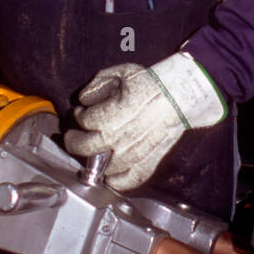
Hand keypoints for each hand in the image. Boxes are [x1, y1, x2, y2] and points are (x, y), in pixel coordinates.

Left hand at [63, 52, 225, 191]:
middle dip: (74, 141)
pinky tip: (110, 176)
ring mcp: (135, 152)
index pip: (85, 120)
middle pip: (86, 147)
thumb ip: (98, 83)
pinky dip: (118, 181)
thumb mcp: (122, 72)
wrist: (180, 94)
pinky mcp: (149, 160)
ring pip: (104, 166)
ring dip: (91, 161)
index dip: (80, 114)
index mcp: (113, 115)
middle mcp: (121, 137)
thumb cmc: (153, 82)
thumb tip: (84, 98)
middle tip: (73, 137)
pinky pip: (131, 179)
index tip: (82, 111)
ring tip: (90, 153)